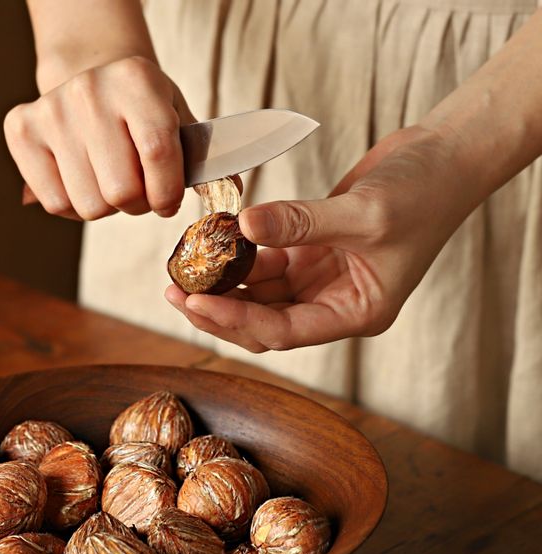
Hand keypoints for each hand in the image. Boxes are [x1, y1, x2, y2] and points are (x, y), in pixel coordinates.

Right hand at [4, 56, 194, 220]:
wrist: (89, 78)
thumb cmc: (139, 109)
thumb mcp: (176, 118)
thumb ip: (200, 156)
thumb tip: (226, 189)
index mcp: (136, 80)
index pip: (158, 154)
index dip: (167, 194)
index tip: (167, 202)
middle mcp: (88, 90)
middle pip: (121, 191)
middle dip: (136, 204)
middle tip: (136, 190)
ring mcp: (50, 110)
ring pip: (89, 206)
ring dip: (105, 207)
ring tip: (107, 180)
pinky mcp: (21, 130)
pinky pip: (56, 203)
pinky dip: (74, 206)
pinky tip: (81, 181)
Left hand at [165, 125, 478, 351]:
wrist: (446, 156)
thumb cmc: (424, 192)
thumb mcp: (365, 213)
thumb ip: (302, 223)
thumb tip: (243, 227)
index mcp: (357, 313)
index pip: (285, 331)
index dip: (238, 320)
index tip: (197, 302)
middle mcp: (335, 303)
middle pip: (264, 321)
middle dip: (219, 309)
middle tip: (175, 292)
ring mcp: (322, 278)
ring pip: (260, 293)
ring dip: (224, 282)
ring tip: (184, 267)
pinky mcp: (311, 251)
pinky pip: (266, 262)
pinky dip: (241, 254)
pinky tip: (215, 242)